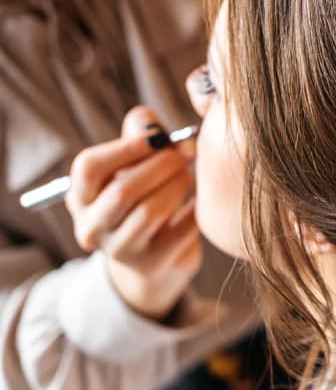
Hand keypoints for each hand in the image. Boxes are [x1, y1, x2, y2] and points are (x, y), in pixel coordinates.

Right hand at [65, 106, 200, 320]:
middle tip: (188, 152)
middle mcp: (91, 228)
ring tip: (192, 174)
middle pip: (123, 190)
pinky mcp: (153, 264)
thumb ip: (139, 136)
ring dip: (180, 184)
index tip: (159, 136)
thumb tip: (150, 125)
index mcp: (79, 197)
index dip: (127, 147)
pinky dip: (197, 208)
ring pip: (151, 211)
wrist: (155, 258)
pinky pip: (182, 229)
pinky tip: (203, 199)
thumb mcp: (133, 165)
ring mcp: (121, 251)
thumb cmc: (144, 197)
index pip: (89, 167)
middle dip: (162, 164)